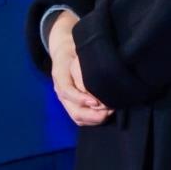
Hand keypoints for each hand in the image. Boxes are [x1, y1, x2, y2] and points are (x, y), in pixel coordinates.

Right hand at [47, 12, 110, 126]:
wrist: (62, 51)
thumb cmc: (74, 50)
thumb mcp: (77, 51)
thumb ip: (85, 62)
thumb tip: (102, 70)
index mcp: (60, 75)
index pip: (68, 91)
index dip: (82, 99)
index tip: (97, 101)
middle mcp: (60, 90)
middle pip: (75, 111)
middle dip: (94, 115)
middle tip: (110, 109)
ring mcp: (64, 99)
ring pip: (78, 118)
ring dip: (95, 119)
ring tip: (109, 111)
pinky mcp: (69, 103)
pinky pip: (79, 118)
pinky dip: (92, 120)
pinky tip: (104, 114)